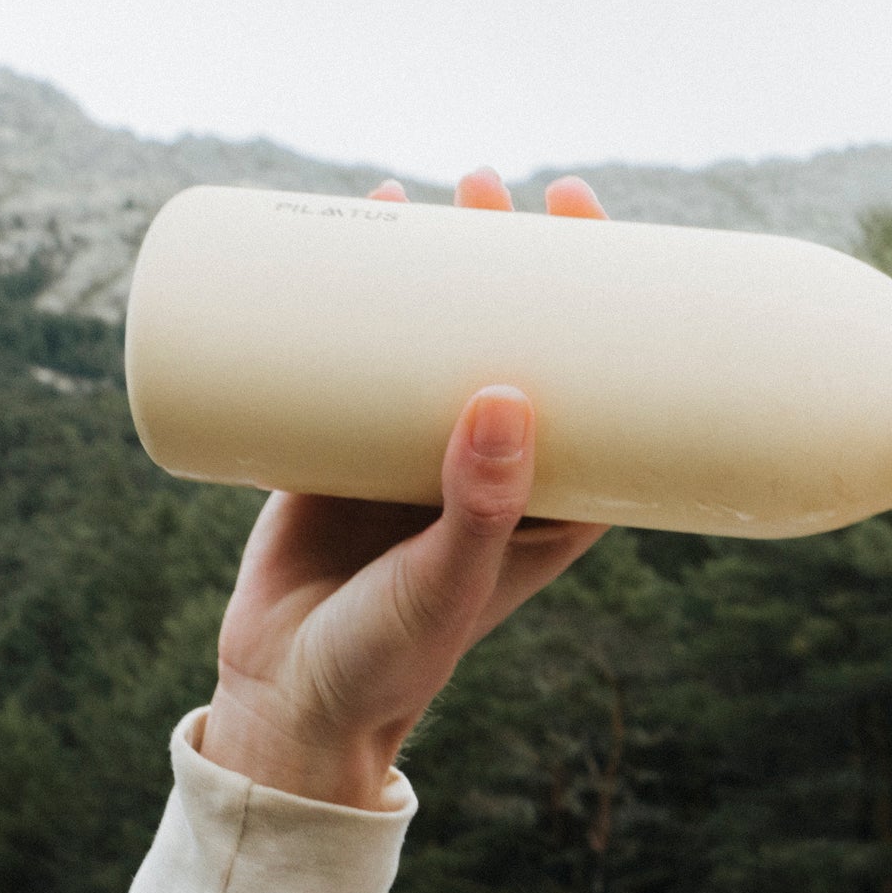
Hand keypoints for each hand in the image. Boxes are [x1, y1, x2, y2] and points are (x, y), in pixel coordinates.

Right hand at [197, 169, 611, 808]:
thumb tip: (509, 396)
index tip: (583, 216)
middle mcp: (489, 464)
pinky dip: (349, 301)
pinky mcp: (337, 449)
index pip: (602, 378)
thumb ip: (479, 506)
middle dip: (506, 254)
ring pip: (434, 334)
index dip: (604, 294)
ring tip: (414, 192)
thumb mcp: (445, 584)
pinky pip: (351, 357)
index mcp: (550, 497)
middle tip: (488, 186)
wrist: (288, 706)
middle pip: (515, 334)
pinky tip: (341, 241)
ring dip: (431, 263)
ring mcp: (413, 452)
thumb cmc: (391, 662)